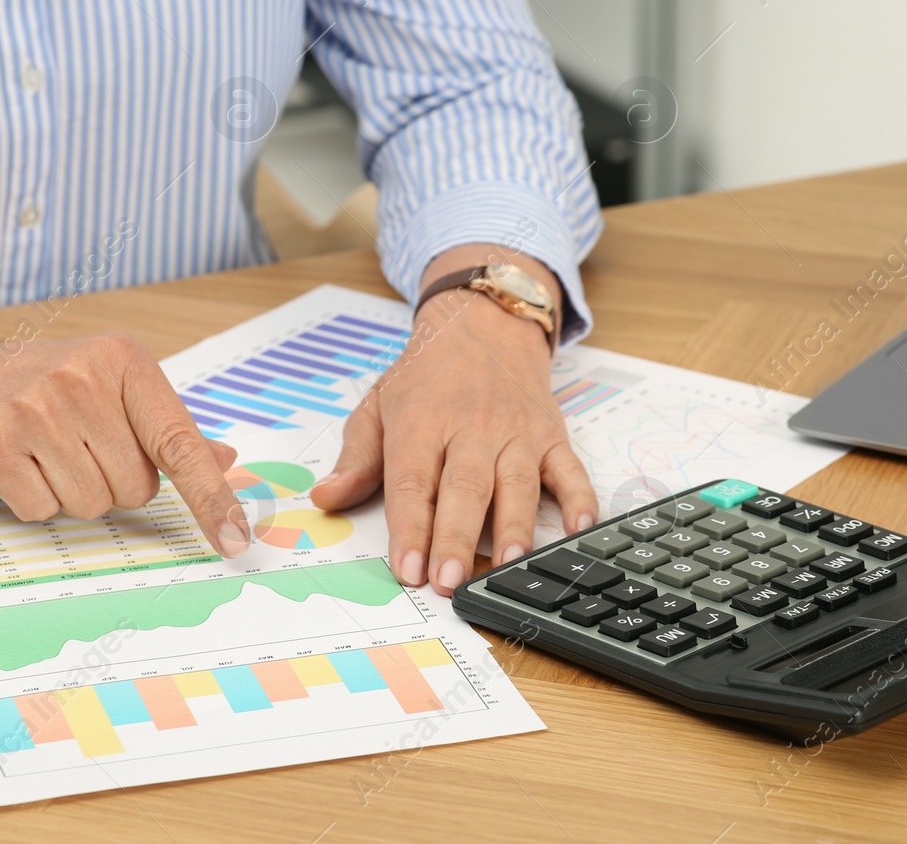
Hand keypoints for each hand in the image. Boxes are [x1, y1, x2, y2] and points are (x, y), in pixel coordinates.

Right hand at [0, 313, 250, 555]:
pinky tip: (15, 462)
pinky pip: (42, 509)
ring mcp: (37, 409)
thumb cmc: (31, 384)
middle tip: (75, 448)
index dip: (212, 497)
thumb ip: (164, 426)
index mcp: (122, 360)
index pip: (181, 443)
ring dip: (70, 493)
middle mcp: (83, 378)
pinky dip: (31, 499)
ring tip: (43, 452)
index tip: (237, 538)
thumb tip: (223, 458)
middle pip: (135, 487)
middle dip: (111, 483)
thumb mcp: (105, 385)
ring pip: (92, 504)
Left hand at [310, 247, 596, 595]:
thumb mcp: (378, 404)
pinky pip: (570, 468)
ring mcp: (516, 432)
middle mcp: (471, 428)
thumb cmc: (427, 376)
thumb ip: (357, 457)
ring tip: (508, 566)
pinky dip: (579, 498)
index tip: (407, 570)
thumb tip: (327, 497)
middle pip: (464, 489)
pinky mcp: (551, 435)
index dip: (410, 529)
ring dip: (515, 527)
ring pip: (517, 483)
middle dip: (457, 538)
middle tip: (450, 582)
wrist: (483, 325)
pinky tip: (579, 528)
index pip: (412, 482)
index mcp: (421, 422)